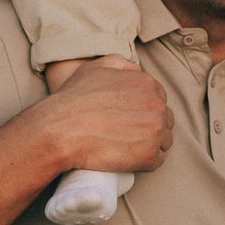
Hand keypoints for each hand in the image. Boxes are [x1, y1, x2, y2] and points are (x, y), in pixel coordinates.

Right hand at [38, 57, 172, 173]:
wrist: (59, 131)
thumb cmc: (73, 100)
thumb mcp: (94, 68)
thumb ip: (120, 63)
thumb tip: (136, 69)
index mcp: (145, 83)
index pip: (159, 97)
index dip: (144, 108)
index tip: (129, 117)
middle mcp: (155, 104)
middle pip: (164, 119)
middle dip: (150, 126)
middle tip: (127, 134)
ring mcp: (154, 130)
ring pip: (164, 140)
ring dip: (151, 144)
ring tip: (127, 147)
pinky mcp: (148, 155)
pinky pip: (158, 160)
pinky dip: (146, 161)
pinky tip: (128, 158)